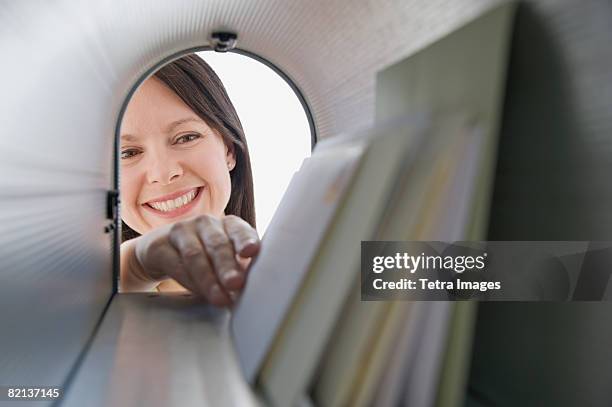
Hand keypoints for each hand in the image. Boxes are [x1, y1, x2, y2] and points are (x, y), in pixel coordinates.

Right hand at [133, 214, 259, 306]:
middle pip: (217, 244)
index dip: (245, 240)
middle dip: (227, 266)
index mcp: (228, 224)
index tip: (251, 251)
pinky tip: (199, 293)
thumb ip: (239, 270)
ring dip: (208, 279)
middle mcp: (206, 223)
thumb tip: (257, 293)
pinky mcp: (159, 245)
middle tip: (236, 284)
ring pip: (195, 255)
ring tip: (220, 298)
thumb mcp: (224, 259)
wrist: (161, 252)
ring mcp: (181, 231)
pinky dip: (189, 281)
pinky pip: (175, 264)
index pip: (239, 230)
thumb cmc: (204, 257)